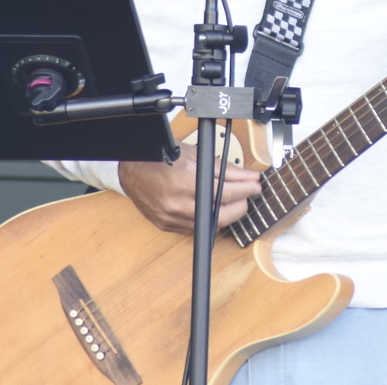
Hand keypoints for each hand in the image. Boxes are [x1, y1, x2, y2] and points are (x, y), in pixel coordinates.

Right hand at [117, 142, 260, 233]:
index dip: (244, 190)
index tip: (255, 186)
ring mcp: (170, 218)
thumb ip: (223, 169)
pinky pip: (195, 229)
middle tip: (248, 195)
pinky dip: (209, 221)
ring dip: (227, 215)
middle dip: (240, 206)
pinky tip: (215, 210)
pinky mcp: (166, 226)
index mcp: (182, 184)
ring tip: (234, 202)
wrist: (131, 170)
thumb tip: (247, 177)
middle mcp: (175, 205)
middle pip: (219, 215)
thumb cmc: (160, 158)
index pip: (223, 193)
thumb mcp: (194, 156)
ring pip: (209, 226)